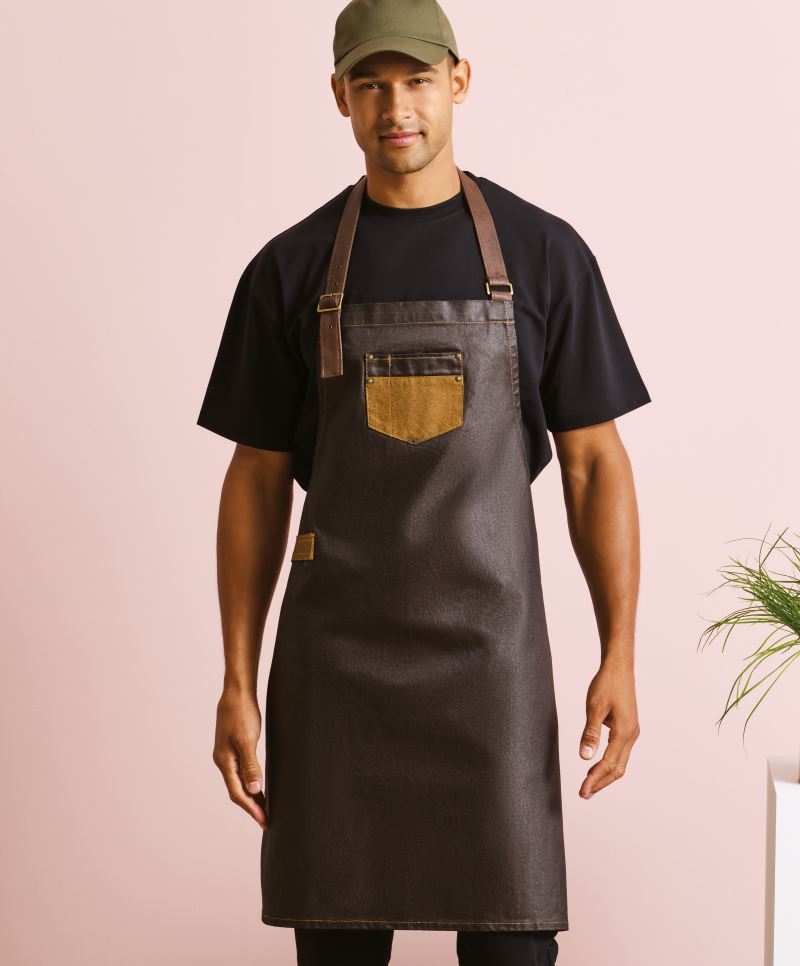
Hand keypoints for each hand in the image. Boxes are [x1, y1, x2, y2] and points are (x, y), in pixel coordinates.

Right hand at [212, 688, 268, 828]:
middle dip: (251, 806)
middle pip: (237, 791)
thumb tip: (254, 790)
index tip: (265, 821)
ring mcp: (227, 754)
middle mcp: (223, 761)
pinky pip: (241, 771)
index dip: (251, 808)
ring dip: (251, 796)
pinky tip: (259, 784)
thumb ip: (250, 766)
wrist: (236, 692)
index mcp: (224, 761)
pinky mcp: (233, 747)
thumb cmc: (242, 713)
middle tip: (267, 820)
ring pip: (238, 782)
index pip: (238, 793)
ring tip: (265, 807)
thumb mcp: (247, 740)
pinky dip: (250, 782)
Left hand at [578, 658, 639, 798]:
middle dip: (601, 783)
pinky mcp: (628, 727)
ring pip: (620, 762)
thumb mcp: (595, 707)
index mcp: (624, 732)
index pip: (608, 764)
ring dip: (605, 775)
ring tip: (588, 785)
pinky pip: (620, 752)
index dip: (595, 779)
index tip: (582, 790)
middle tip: (584, 793)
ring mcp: (631, 732)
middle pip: (618, 769)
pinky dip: (608, 763)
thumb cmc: (607, 684)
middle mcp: (631, 735)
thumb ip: (590, 733)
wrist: (619, 667)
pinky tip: (596, 765)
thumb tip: (585, 757)